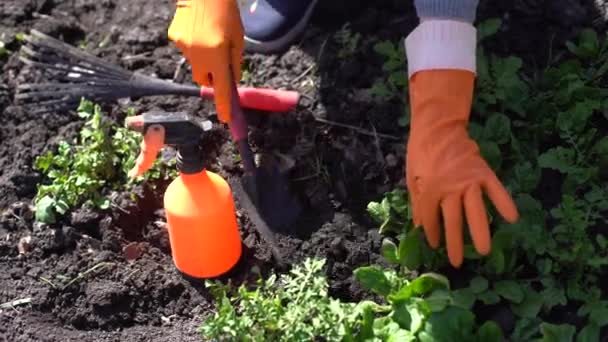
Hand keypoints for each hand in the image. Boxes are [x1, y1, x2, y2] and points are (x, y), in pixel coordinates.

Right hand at [168, 0, 244, 122]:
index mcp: (218, 54)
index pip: (222, 88)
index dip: (224, 105)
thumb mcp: (238, 39)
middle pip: (204, 79)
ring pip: (195, 63)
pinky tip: (198, 29)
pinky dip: (194, 45)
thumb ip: (235, 63)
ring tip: (208, 36)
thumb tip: (231, 81)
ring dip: (203, 57)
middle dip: (212, 76)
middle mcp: (198, 54)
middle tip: (219, 60)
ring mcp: (184, 46)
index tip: (225, 119)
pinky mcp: (174, 38)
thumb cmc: (226, 12)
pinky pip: (187, 50)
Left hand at [405, 69, 518, 267]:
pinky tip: (511, 218)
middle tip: (457, 262)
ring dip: (480, 232)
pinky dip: (504, 202)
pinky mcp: (482, 172)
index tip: (436, 246)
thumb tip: (419, 227)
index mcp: (429, 190)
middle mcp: (449, 188)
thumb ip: (417, 201)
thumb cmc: (421, 153)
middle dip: (455, 243)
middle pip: (453, 221)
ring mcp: (468, 180)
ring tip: (484, 251)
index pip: (431, 218)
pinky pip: (495, 189)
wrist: (438, 127)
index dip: (432, 233)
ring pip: (475, 211)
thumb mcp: (412, 177)